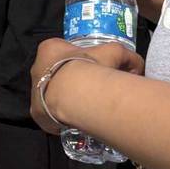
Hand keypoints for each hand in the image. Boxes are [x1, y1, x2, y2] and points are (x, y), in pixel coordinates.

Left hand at [30, 39, 145, 133]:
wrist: (73, 93)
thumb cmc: (90, 67)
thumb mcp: (115, 53)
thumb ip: (128, 58)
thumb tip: (136, 68)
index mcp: (50, 48)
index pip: (63, 52)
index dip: (79, 61)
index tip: (92, 70)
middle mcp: (36, 67)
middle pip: (55, 73)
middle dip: (70, 81)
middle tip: (89, 91)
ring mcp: (33, 90)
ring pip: (51, 94)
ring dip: (64, 99)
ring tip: (83, 107)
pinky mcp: (35, 111)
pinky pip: (49, 114)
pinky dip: (61, 116)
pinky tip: (75, 119)